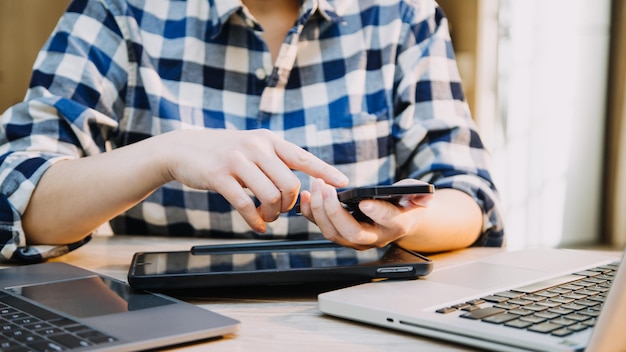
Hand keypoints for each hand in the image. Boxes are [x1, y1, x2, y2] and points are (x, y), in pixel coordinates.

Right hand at [157, 129, 348, 232]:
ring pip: (270, 196)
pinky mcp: (219, 176)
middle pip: (289, 184)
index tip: (343, 182)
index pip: (302, 157)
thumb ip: (274, 159)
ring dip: (273, 214)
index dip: (325, 170)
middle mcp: (255, 147)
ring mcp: (237, 161)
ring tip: (267, 217)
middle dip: (289, 204)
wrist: (184, 149)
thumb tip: (299, 182)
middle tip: (281, 211)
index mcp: (268, 140)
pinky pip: (246, 205)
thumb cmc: (224, 151)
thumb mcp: (252, 146)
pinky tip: (257, 225)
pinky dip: (255, 221)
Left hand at [298, 178, 432, 248]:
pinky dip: (310, 212)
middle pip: (351, 232)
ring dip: (320, 209)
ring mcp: (354, 239)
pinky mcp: (339, 233)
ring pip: (332, 232)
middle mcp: (373, 238)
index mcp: (395, 226)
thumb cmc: (405, 203)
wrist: (397, 217)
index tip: (364, 201)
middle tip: (326, 188)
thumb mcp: (417, 196)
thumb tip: (424, 193)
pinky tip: (306, 196)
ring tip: (316, 186)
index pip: (386, 222)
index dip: (376, 212)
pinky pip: (321, 226)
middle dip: (335, 210)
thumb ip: (420, 193)